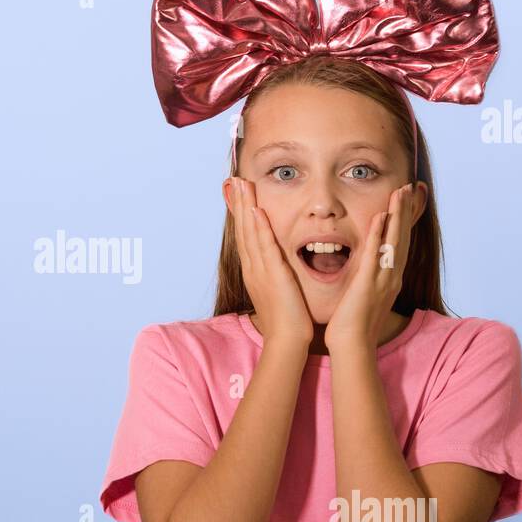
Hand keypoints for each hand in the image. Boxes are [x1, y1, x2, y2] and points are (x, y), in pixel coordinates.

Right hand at [228, 176, 314, 353]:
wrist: (287, 341)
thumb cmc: (287, 321)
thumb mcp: (279, 292)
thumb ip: (277, 275)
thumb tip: (277, 266)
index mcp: (255, 271)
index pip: (245, 236)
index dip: (240, 213)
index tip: (237, 193)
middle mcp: (253, 268)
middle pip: (243, 229)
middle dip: (238, 203)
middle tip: (234, 179)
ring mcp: (260, 270)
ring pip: (250, 233)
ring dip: (244, 207)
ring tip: (241, 185)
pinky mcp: (272, 274)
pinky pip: (264, 247)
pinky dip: (258, 228)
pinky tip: (255, 211)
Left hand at [324, 181, 418, 352]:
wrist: (352, 345)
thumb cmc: (353, 326)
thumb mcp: (365, 298)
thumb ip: (369, 281)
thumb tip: (367, 273)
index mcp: (390, 279)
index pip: (400, 245)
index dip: (405, 223)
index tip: (407, 202)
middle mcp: (391, 276)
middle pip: (402, 238)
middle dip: (406, 212)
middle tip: (409, 188)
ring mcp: (383, 279)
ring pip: (393, 241)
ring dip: (398, 215)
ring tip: (400, 192)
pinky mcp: (368, 283)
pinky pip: (375, 254)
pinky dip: (379, 234)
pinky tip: (381, 216)